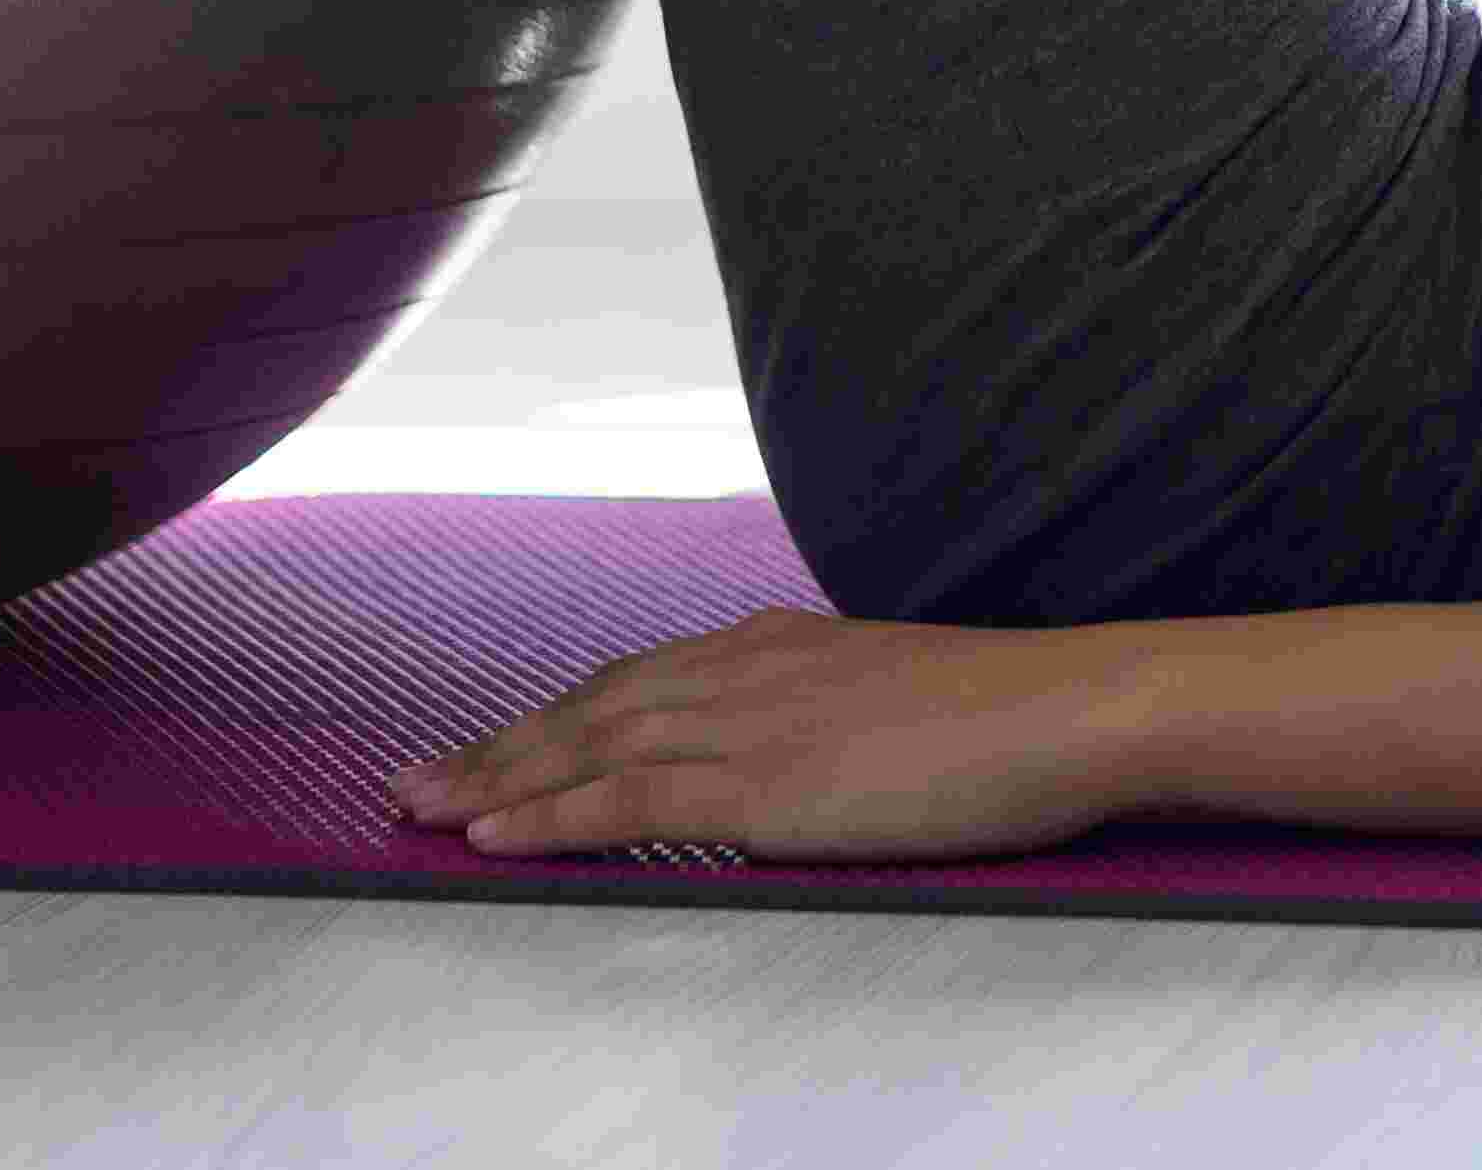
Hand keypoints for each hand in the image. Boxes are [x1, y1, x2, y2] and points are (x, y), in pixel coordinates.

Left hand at [392, 609, 1143, 862]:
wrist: (1070, 708)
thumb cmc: (1011, 717)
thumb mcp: (900, 699)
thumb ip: (834, 717)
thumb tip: (809, 757)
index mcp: (781, 645)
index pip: (637, 681)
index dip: (555, 717)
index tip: (492, 745)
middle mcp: (748, 667)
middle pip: (590, 706)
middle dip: (495, 747)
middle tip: (410, 781)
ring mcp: (752, 720)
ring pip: (587, 746)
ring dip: (493, 780)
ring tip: (420, 812)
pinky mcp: (764, 781)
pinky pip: (628, 797)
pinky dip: (550, 813)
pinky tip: (491, 835)